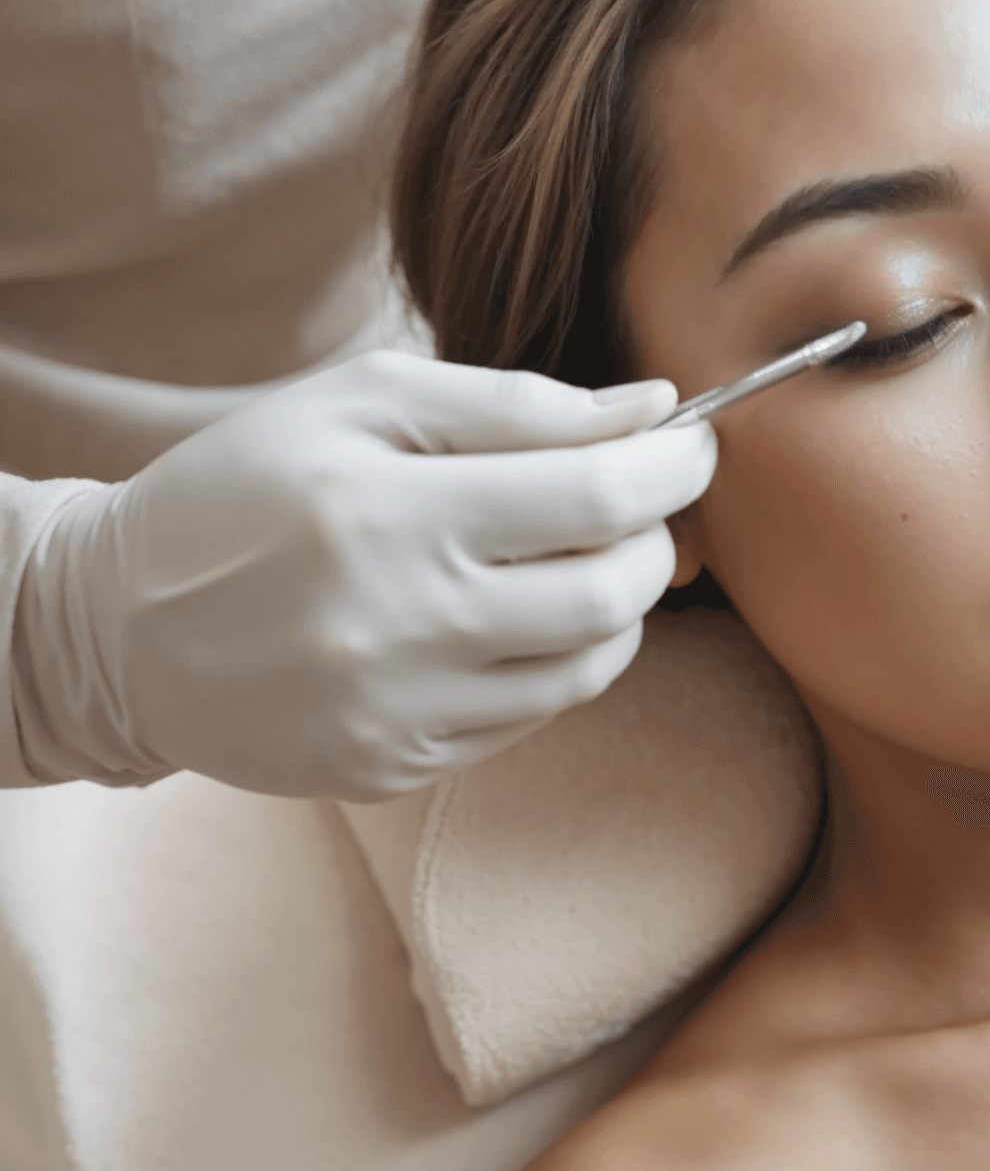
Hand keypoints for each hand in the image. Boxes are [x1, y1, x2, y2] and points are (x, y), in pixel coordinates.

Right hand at [11, 353, 715, 799]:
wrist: (115, 626)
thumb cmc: (246, 484)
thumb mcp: (360, 402)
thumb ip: (515, 403)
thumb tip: (650, 409)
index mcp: (388, 514)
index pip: (595, 497)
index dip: (672, 466)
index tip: (693, 440)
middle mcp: (398, 626)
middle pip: (613, 593)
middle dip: (659, 538)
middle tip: (644, 501)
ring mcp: (397, 712)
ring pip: (589, 666)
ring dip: (622, 604)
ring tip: (585, 555)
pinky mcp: (394, 767)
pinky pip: (531, 716)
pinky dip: (557, 658)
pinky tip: (516, 614)